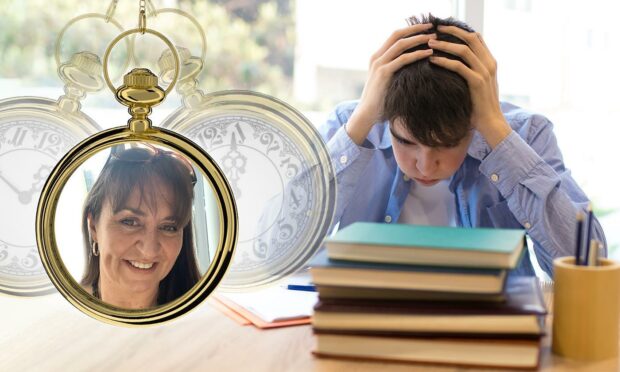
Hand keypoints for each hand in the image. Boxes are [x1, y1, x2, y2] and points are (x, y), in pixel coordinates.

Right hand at [346, 23, 435, 144]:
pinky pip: (402, 59)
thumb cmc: (380, 101)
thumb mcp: (388, 82)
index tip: (426, 28)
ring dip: (418, 38)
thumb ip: (397, 72)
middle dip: (416, 29)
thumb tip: (415, 69)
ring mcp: (378, 64)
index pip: (394, 36)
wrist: (366, 114)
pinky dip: (417, 54)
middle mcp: (376, 57)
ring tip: (433, 37)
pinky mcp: (383, 73)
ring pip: (400, 44)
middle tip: (432, 26)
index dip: (410, 30)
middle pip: (397, 35)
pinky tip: (429, 52)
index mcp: (377, 57)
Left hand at [428, 26, 511, 148]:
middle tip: (435, 29)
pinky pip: (459, 66)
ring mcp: (485, 72)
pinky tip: (432, 60)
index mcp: (490, 62)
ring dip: (445, 44)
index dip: (459, 31)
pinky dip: (444, 61)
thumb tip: (452, 65)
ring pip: (463, 49)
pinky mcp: (477, 82)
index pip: (476, 38)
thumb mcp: (477, 85)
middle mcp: (489, 63)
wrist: (491, 123)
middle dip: (452, 31)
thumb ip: (470, 72)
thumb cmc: (479, 106)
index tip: (443, 29)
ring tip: (430, 43)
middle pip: (471, 38)